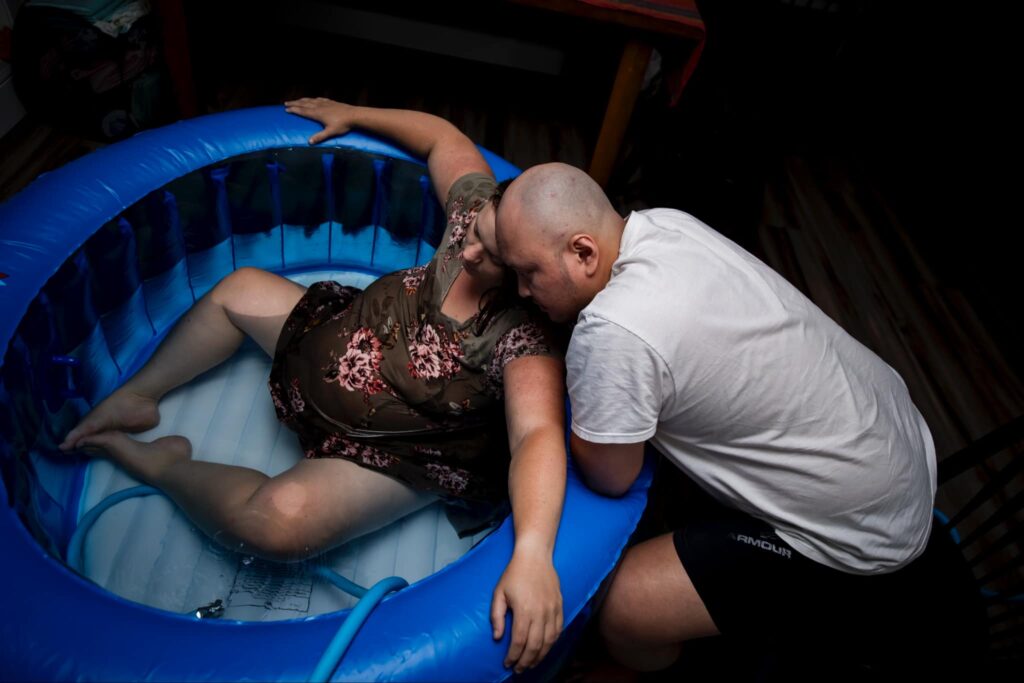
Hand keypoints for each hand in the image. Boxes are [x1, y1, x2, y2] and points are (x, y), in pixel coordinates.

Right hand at [283, 97, 356, 144]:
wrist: (354, 115)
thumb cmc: (342, 124)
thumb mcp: (331, 132)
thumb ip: (320, 137)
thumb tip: (309, 142)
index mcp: (317, 114)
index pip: (302, 111)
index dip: (294, 110)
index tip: (286, 109)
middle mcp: (319, 106)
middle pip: (304, 104)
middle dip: (294, 103)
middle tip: (286, 103)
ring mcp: (325, 103)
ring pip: (310, 100)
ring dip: (302, 100)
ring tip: (296, 100)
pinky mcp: (331, 102)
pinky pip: (319, 99)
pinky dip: (313, 99)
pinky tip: (313, 99)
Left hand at [491, 546, 562, 672]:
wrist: (535, 556)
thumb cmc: (514, 573)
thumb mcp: (499, 593)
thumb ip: (496, 616)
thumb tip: (497, 637)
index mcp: (524, 610)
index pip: (520, 641)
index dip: (513, 656)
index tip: (507, 663)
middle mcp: (540, 612)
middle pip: (535, 645)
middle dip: (526, 661)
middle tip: (519, 669)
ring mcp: (552, 609)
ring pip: (549, 641)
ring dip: (540, 656)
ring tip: (531, 664)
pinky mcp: (560, 606)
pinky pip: (558, 630)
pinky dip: (552, 643)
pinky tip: (545, 649)